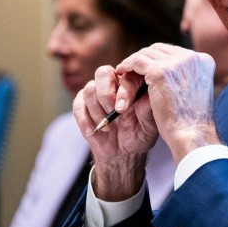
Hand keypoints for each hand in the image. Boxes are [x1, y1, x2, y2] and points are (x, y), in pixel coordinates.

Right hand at [73, 65, 158, 201]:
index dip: (124, 90)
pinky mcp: (82, 104)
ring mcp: (95, 92)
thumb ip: (148, 109)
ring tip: (108, 128)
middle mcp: (113, 83)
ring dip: (97, 111)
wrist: (122, 154)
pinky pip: (78, 104)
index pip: (126, 73)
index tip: (123, 110)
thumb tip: (149, 93)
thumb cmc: (139, 136)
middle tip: (113, 113)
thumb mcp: (149, 126)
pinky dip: (85, 120)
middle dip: (106, 94)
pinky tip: (94, 131)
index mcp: (132, 83)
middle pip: (102, 72)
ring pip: (89, 89)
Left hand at [114, 43, 219, 161]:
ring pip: (147, 54)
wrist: (191, 134)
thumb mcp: (195, 91)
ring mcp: (177, 62)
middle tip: (132, 68)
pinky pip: (137, 61)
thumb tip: (173, 72)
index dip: (158, 59)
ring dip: (134, 63)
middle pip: (160, 49)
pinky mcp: (160, 71)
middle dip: (145, 58)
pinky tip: (120, 72)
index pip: (175, 52)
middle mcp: (192, 57)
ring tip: (124, 71)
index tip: (146, 67)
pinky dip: (127, 65)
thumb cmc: (192, 121)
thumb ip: (187, 77)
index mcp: (203, 60)